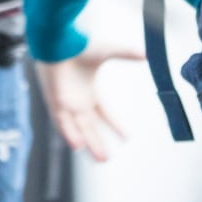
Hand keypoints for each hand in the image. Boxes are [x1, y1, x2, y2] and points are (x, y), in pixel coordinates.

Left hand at [33, 39, 144, 162]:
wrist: (58, 42)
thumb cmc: (79, 46)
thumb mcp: (107, 52)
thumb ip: (126, 54)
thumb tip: (147, 54)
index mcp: (89, 93)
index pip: (104, 114)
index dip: (115, 126)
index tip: (127, 138)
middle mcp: (78, 102)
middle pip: (90, 128)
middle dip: (99, 143)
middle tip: (107, 159)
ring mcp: (66, 104)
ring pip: (77, 130)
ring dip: (88, 144)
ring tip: (100, 159)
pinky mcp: (54, 103)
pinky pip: (62, 123)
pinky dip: (70, 134)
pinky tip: (79, 146)